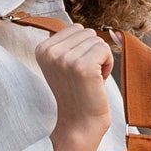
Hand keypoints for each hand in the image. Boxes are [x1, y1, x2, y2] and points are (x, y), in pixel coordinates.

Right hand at [35, 23, 114, 150]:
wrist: (80, 123)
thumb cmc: (77, 94)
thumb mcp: (63, 64)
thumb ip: (68, 43)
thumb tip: (87, 26)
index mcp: (42, 49)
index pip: (75, 27)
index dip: (82, 48)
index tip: (76, 70)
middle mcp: (50, 52)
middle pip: (86, 31)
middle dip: (92, 52)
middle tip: (85, 76)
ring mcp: (65, 59)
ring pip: (97, 40)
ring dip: (100, 60)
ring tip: (91, 79)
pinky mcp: (83, 67)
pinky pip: (105, 50)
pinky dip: (108, 65)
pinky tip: (98, 80)